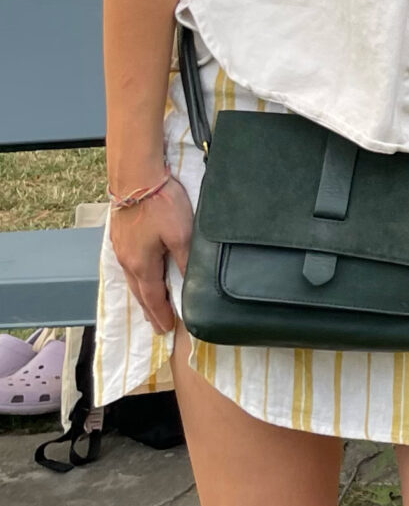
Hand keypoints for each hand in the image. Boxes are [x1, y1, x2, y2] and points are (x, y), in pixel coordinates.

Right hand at [109, 179, 194, 335]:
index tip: (167, 329)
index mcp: (142, 265)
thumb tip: (190, 284)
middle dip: (150, 311)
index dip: (162, 314)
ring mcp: (121, 248)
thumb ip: (186, 261)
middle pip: (140, 293)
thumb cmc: (160, 203)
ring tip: (149, 306)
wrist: (135, 176)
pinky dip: (136, 279)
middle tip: (158, 325)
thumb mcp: (182, 234)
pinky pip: (128, 267)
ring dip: (142, 296)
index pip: (153, 298)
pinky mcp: (120, 236)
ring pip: (132, 280)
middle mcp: (127, 261)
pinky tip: (140, 276)